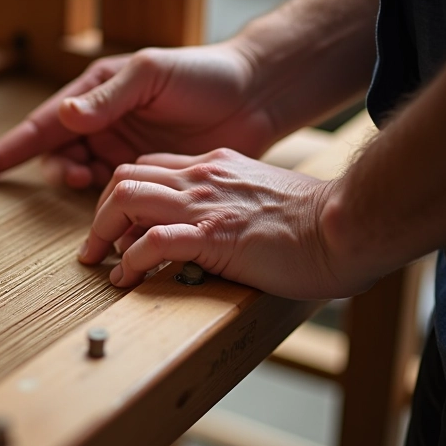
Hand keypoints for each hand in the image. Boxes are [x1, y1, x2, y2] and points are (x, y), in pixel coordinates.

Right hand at [0, 43, 278, 187]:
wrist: (255, 96)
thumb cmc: (203, 74)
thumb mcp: (152, 73)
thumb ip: (109, 96)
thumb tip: (67, 114)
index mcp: (94, 95)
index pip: (39, 126)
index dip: (1, 151)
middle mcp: (101, 126)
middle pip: (53, 157)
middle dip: (52, 170)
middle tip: (74, 175)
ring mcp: (121, 153)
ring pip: (80, 181)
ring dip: (78, 188)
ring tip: (93, 185)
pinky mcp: (145, 177)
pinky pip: (113, 197)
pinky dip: (108, 205)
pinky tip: (120, 204)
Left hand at [76, 149, 372, 299]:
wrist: (349, 224)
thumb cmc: (317, 221)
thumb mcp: (261, 198)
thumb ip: (231, 203)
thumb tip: (211, 232)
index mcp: (213, 165)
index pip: (147, 167)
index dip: (122, 195)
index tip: (117, 227)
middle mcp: (202, 176)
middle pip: (124, 177)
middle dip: (100, 213)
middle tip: (96, 248)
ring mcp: (205, 203)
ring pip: (126, 198)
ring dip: (103, 233)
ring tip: (101, 263)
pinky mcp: (214, 235)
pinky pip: (152, 241)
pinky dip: (130, 261)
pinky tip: (129, 279)